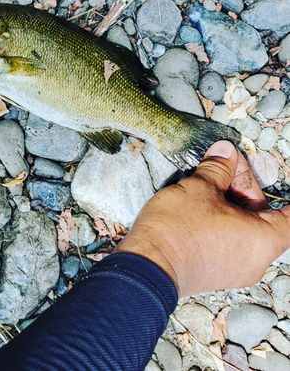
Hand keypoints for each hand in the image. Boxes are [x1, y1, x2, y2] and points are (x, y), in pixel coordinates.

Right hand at [115, 141, 289, 296]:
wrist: (147, 266)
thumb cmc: (179, 230)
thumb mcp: (199, 188)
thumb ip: (218, 168)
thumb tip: (224, 152)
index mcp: (264, 239)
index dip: (282, 194)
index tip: (264, 178)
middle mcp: (256, 259)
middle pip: (262, 216)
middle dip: (242, 187)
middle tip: (222, 165)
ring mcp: (234, 269)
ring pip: (241, 228)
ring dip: (227, 202)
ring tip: (204, 182)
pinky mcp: (214, 272)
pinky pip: (227, 241)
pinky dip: (218, 221)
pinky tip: (196, 205)